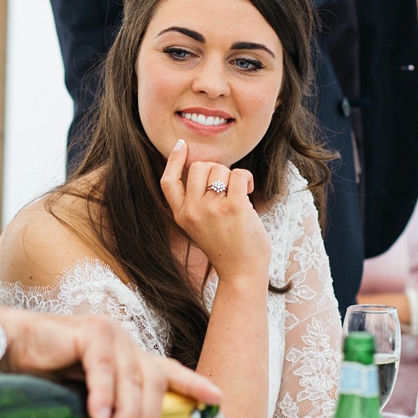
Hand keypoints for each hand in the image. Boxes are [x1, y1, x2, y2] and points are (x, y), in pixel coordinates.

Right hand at [0, 304, 221, 417]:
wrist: (5, 355)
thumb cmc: (43, 381)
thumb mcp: (86, 405)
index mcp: (128, 361)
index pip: (168, 372)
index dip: (194, 386)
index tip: (218, 400)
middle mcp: (125, 345)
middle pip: (156, 382)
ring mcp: (110, 335)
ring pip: (134, 378)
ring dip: (128, 413)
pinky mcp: (90, 332)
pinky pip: (104, 368)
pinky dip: (103, 394)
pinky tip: (97, 416)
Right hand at [159, 139, 270, 285]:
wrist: (241, 273)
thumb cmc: (226, 247)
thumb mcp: (198, 226)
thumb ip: (196, 202)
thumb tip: (205, 166)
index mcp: (181, 215)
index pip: (168, 182)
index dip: (174, 160)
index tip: (182, 144)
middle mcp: (193, 211)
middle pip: (199, 167)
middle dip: (217, 171)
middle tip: (227, 188)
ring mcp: (212, 209)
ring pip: (220, 169)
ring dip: (233, 177)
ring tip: (239, 194)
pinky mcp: (234, 207)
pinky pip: (238, 174)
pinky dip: (246, 179)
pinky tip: (250, 190)